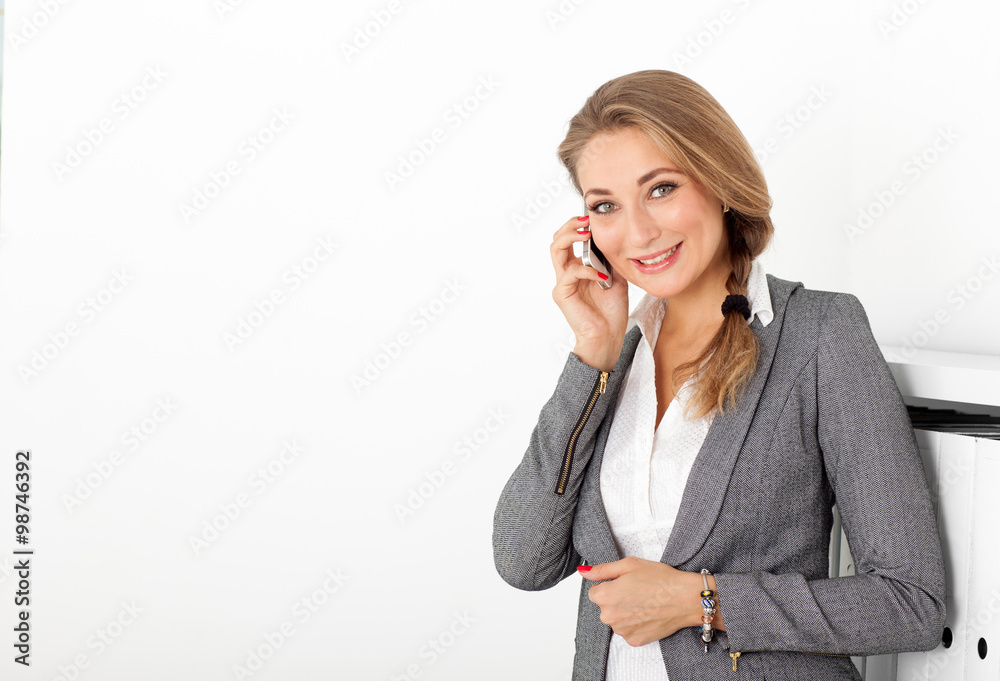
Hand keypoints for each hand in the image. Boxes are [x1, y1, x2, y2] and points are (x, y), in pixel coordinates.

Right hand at [550, 215, 628, 371]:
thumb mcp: (617, 276)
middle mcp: (567, 272)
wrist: (608, 335)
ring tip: (587, 233)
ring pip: (556, 249)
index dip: (580, 225)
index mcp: (578, 267)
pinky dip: (588, 270)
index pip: (571, 238)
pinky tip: (602, 276)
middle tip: (586, 220)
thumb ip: (610, 258)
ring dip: (571, 236)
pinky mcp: (562, 293)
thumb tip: (614, 236)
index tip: (594, 217)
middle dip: (571, 225)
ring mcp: (563, 282)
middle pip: (558, 238)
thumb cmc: (612, 310)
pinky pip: (571, 272)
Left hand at [579, 556, 724, 646]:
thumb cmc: (660, 579)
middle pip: (605, 607)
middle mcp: (609, 617)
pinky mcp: (634, 640)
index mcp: (605, 596)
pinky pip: (628, 631)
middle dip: (617, 599)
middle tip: (637, 591)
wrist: (685, 598)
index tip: (625, 583)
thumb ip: (602, 570)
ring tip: (645, 602)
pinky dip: (636, 624)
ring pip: (617, 619)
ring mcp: (622, 631)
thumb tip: (583, 572)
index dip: (610, 585)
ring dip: (626, 613)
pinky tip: (649, 614)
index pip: (595, 592)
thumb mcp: (629, 565)